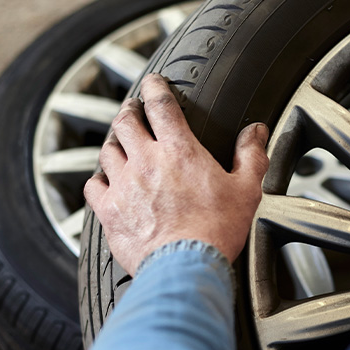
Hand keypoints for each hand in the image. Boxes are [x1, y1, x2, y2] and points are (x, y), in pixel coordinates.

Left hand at [84, 74, 269, 274]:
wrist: (185, 267)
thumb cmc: (217, 231)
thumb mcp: (246, 190)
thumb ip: (251, 156)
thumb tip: (256, 131)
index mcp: (179, 150)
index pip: (161, 104)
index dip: (155, 87)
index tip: (154, 83)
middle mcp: (145, 160)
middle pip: (125, 121)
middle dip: (129, 110)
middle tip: (133, 110)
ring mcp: (123, 185)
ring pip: (107, 150)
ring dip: (114, 143)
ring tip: (120, 143)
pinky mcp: (109, 211)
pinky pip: (92, 186)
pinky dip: (98, 179)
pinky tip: (104, 181)